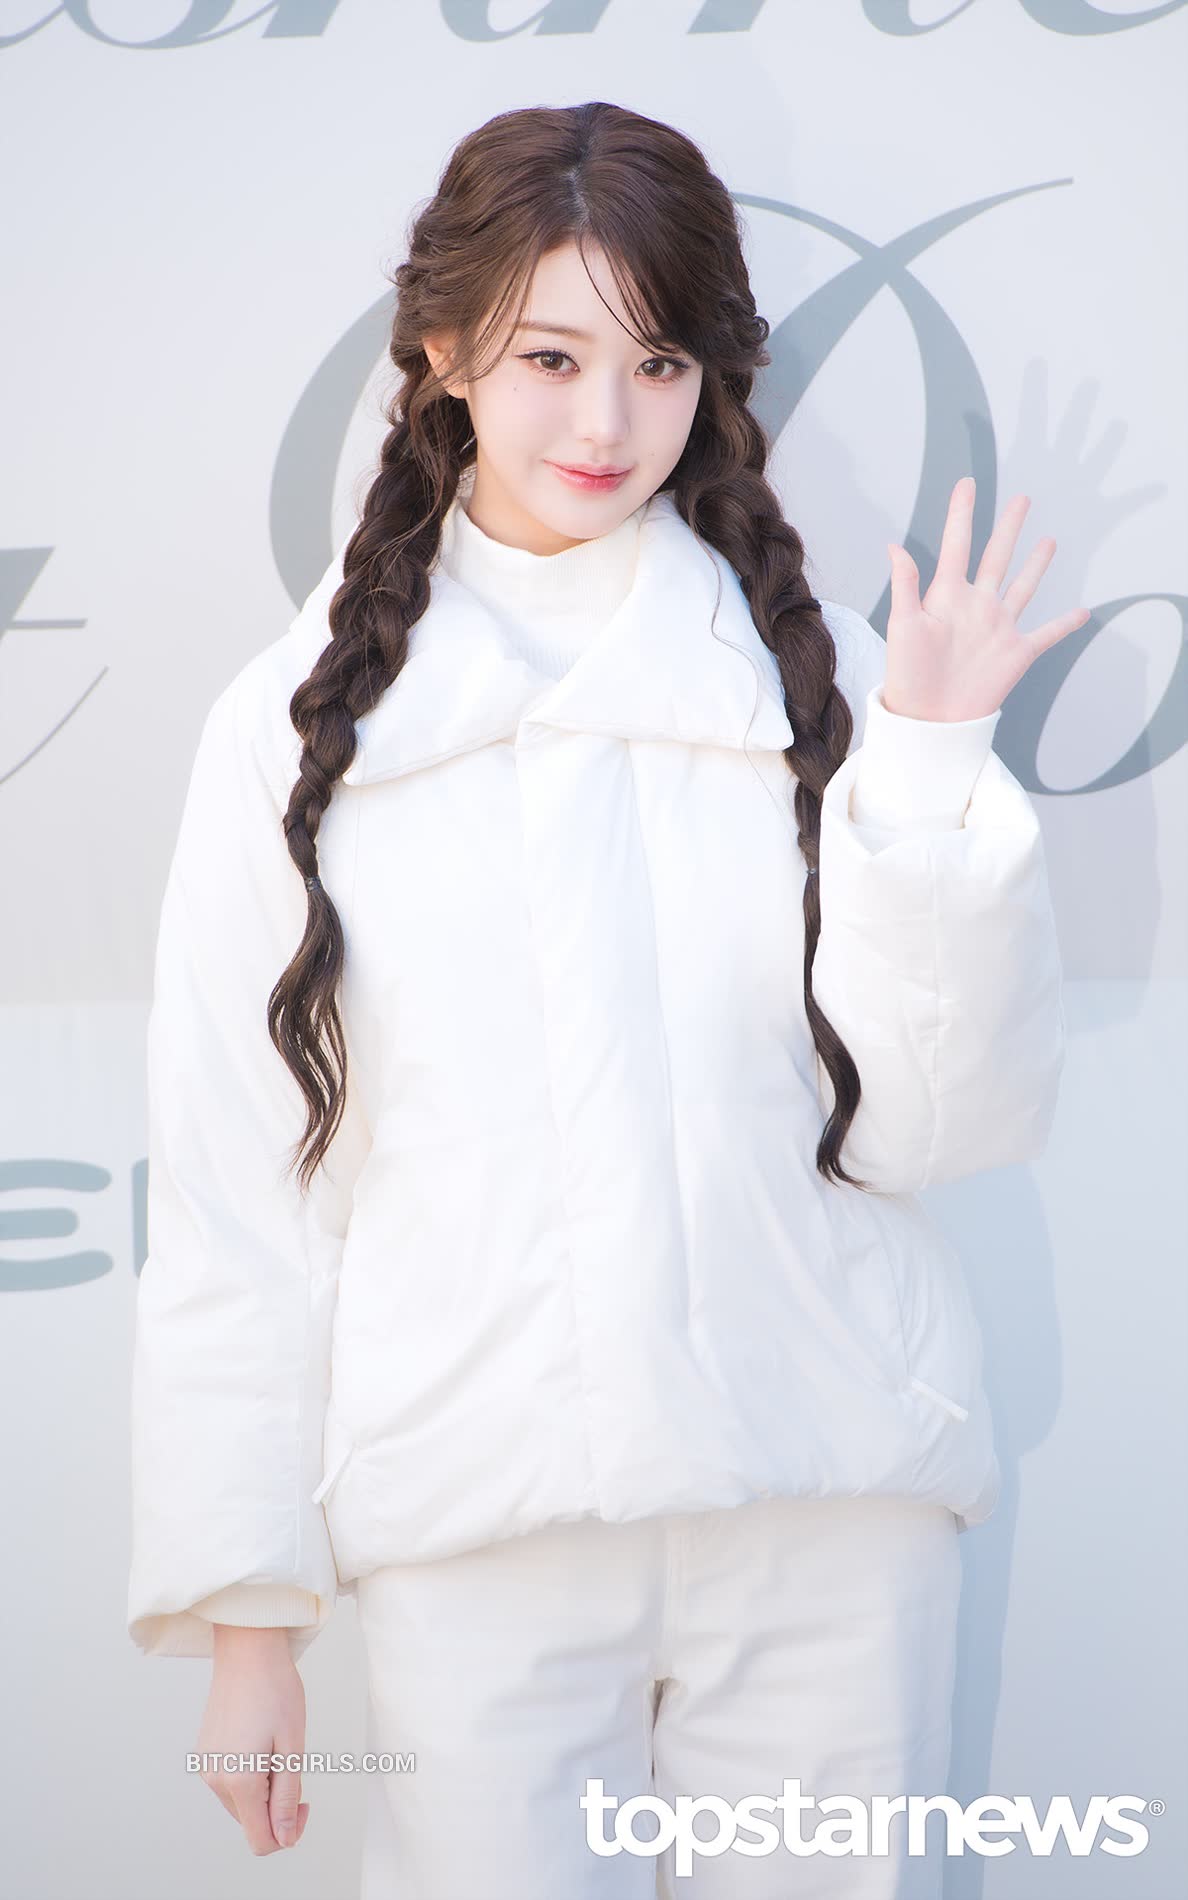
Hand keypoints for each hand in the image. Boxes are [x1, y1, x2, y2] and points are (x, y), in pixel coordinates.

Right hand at [196, 1625, 309, 1853]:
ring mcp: (207, 1766)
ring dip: (263, 1788)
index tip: (304, 1803)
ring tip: (274, 1745)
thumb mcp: (292, 1746)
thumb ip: (287, 1797)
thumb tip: (285, 1838)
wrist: (247, 1649)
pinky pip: (230, 1782)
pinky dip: (249, 1774)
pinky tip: (259, 1739)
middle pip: (251, 1820)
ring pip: (241, 1802)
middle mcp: (215, 1780)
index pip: (261, 1839)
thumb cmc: (276, 1689)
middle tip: (292, 1762)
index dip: (288, 1833)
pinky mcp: (205, 1753)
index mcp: (239, 1781)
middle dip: (276, 1805)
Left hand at [884, 476, 1089, 721]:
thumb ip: (905, 585)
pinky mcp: (1017, 653)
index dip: (962, 513)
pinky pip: (1047, 634)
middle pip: (998, 556)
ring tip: (1049, 540)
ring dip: (1037, 564)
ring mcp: (999, 628)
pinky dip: (1066, 624)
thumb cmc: (908, 675)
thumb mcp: (904, 625)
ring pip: (1023, 587)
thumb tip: (894, 546)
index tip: (967, 483)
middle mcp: (977, 605)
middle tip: (1022, 499)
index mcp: (947, 595)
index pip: (958, 543)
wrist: (929, 720)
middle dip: (1009, 527)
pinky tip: (1083, 612)